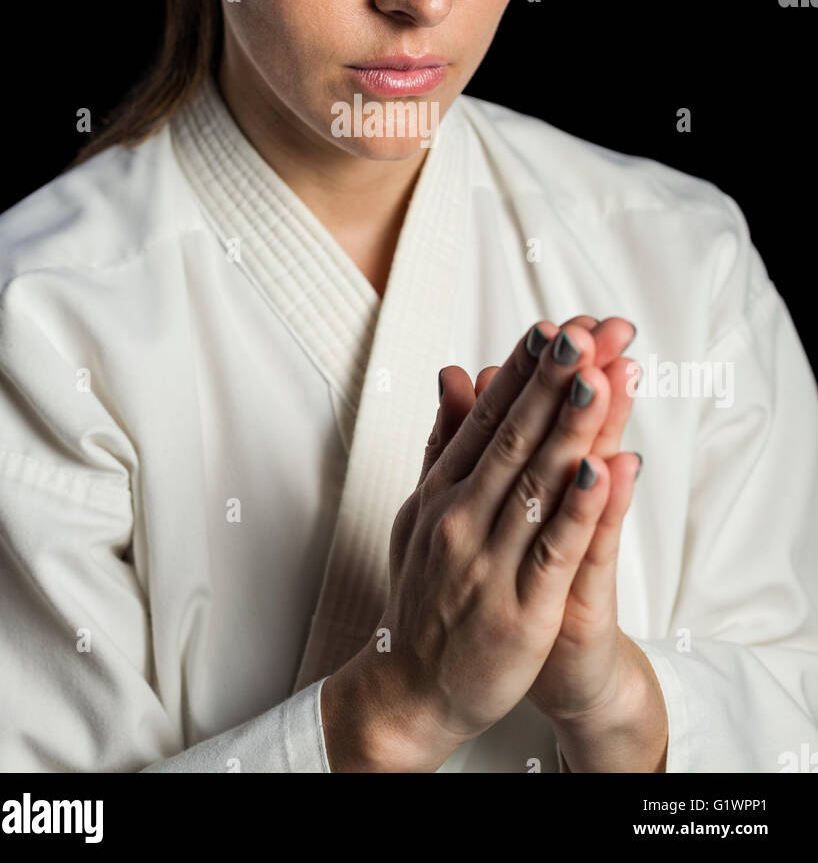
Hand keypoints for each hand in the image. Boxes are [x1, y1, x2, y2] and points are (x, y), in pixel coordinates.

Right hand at [440, 316, 642, 724]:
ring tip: (600, 377)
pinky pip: (554, 550)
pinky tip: (604, 468)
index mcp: (442, 489)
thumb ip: (445, 440)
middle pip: (514, 436)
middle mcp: (461, 516)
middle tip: (588, 331)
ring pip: (536, 483)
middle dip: (554, 380)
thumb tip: (457, 372)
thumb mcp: (423, 508)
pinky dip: (580, 508)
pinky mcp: (520, 609)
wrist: (410, 689)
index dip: (524, 369)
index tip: (556, 325)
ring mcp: (489, 562)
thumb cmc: (426, 592)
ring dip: (571, 427)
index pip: (488, 415)